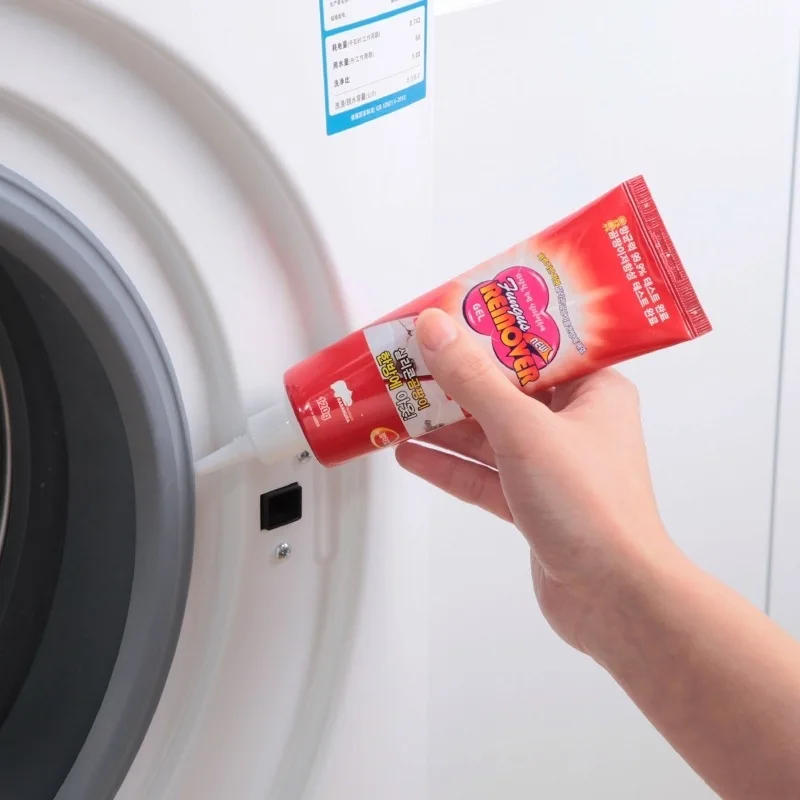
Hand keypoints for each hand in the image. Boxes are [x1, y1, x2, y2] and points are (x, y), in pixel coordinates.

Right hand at [396, 308, 681, 656]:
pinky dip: (448, 464)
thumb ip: (475, 380)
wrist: (614, 600)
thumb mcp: (523, 430)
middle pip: (504, 388)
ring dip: (443, 422)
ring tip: (396, 403)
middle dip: (455, 378)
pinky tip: (410, 453)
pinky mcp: (531, 503)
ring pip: (488, 433)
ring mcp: (551, 466)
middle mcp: (574, 424)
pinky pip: (482, 474)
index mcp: (594, 392)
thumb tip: (436, 329)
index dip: (489, 328)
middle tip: (409, 360)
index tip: (448, 315)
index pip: (536, 344)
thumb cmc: (593, 510)